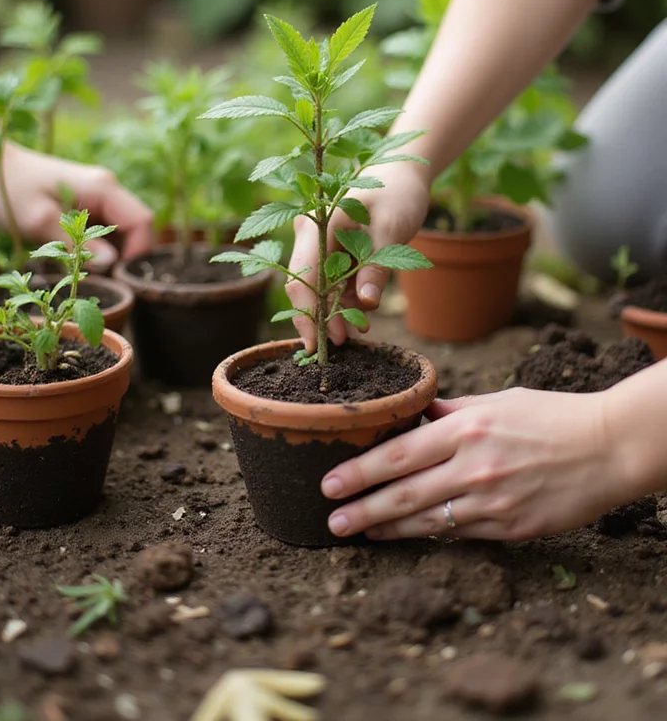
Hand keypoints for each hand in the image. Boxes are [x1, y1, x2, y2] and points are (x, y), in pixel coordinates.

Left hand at [0, 143, 153, 267]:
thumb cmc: (11, 190)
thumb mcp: (38, 221)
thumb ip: (75, 243)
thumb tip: (112, 263)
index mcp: (102, 188)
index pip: (141, 221)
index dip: (137, 252)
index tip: (117, 276)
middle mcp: (108, 188)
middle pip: (137, 226)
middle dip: (127, 254)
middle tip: (103, 278)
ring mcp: (100, 195)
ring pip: (124, 229)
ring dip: (114, 252)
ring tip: (88, 268)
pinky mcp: (90, 203)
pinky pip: (109, 227)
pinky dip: (102, 245)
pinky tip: (81, 257)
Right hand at [287, 161, 429, 351]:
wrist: (403, 172)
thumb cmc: (398, 194)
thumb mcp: (391, 230)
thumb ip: (377, 266)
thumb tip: (366, 304)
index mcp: (320, 225)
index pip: (303, 276)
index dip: (306, 313)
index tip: (317, 344)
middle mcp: (312, 235)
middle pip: (306, 284)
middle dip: (321, 316)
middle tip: (342, 344)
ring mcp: (321, 243)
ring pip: (319, 286)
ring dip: (335, 310)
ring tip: (358, 330)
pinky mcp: (333, 250)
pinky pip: (333, 280)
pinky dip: (345, 298)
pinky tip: (362, 311)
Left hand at [320, 386, 625, 540]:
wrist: (607, 448)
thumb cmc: (551, 416)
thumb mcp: (498, 402)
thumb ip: (452, 412)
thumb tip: (414, 414)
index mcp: (466, 429)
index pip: (399, 454)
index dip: (360, 472)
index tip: (330, 482)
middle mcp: (473, 467)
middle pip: (403, 494)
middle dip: (361, 509)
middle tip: (330, 520)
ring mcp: (492, 502)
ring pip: (426, 521)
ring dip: (387, 529)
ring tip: (358, 532)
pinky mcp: (510, 528)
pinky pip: (459, 532)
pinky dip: (428, 534)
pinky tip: (405, 535)